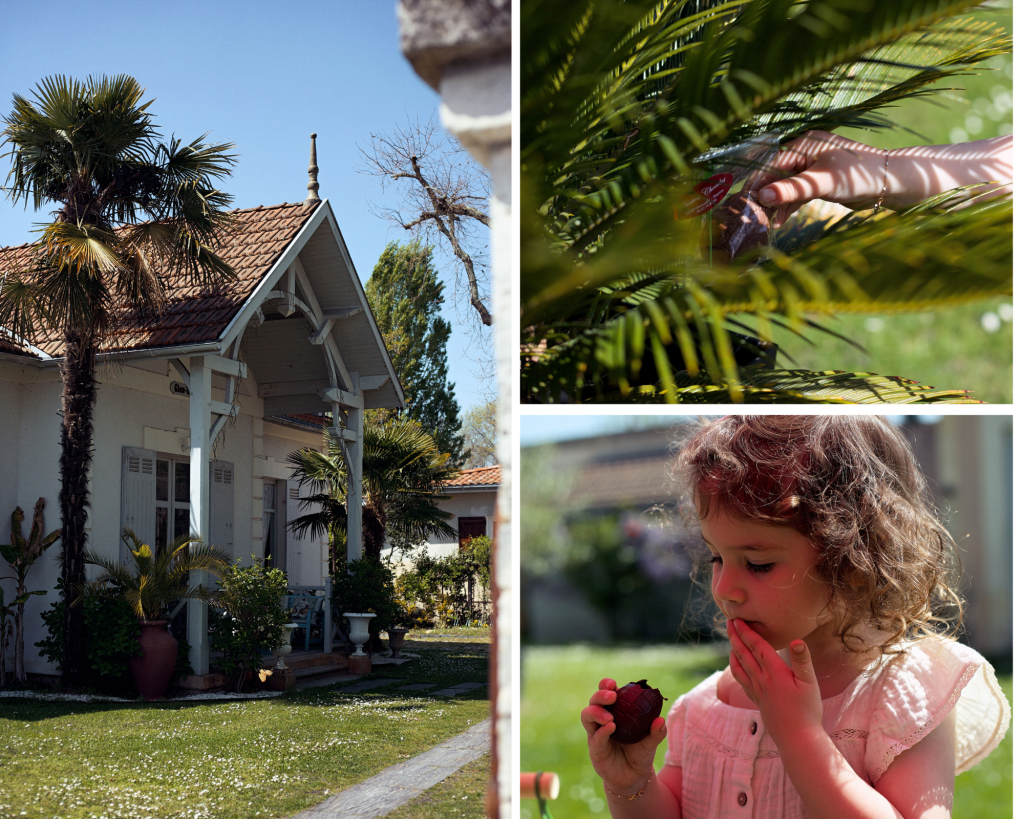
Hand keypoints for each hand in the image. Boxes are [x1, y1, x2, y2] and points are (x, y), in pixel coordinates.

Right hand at [581, 678, 666, 792]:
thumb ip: (656, 732)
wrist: (635, 778)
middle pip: (593, 701)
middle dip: (600, 695)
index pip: (606, 693)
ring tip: (610, 717)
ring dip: (596, 712)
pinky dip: (602, 731)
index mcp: (615, 712)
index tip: (613, 684)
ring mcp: (596, 734)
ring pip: (587, 716)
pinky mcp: (595, 749)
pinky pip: (595, 738)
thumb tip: (661, 720)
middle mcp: (602, 720)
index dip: (605, 686)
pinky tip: (610, 728)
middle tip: (612, 696)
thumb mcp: (651, 742)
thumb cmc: (640, 754)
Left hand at [727, 619, 823, 740]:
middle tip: (729, 622)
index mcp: (775, 672)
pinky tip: (736, 666)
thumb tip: (797, 640)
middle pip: (744, 653)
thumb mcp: (810, 684)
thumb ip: (802, 661)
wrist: (797, 738)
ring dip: (733, 651)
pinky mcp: (757, 700)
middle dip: (735, 636)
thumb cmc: (807, 710)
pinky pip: (741, 680)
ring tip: (731, 641)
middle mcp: (762, 680)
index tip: (737, 620)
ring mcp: (757, 691)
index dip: (746, 632)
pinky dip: (735, 668)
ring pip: (739, 667)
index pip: (757, 646)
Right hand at [750, 130, 887, 226]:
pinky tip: (780, 221)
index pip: (771, 164)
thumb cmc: (859, 176)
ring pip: (785, 187)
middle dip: (765, 196)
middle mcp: (805, 154)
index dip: (758, 183)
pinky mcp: (818, 183)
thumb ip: (792, 189)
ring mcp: (812, 168)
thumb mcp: (823, 182)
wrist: (890, 183)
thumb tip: (762, 196)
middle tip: (753, 216)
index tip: (745, 202)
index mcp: (805, 145)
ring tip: (767, 223)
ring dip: (776, 205)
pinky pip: (796, 194)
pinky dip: (788, 207)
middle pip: (775, 175)